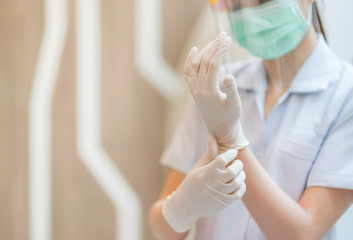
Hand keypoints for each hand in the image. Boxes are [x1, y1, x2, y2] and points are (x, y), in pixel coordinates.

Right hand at [162, 137, 245, 232]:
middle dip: (238, 164)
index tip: (232, 152)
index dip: (231, 153)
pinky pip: (238, 193)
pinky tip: (238, 182)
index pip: (223, 159)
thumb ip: (209, 153)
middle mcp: (214, 183)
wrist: (187, 205)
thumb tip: (212, 137)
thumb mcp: (198, 167)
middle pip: (233, 170)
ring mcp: (219, 194)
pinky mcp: (224, 203)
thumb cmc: (192, 182)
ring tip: (237, 171)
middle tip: (236, 162)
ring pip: (237, 182)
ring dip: (241, 174)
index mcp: (206, 172)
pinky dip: (241, 186)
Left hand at [183, 33, 247, 151]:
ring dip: (205, 50)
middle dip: (214, 46)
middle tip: (224, 35)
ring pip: (195, 64)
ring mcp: (194, 89)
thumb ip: (232, 90)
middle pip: (204, 61)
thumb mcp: (235, 105)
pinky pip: (188, 72)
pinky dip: (190, 60)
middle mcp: (198, 89)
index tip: (228, 39)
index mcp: (209, 92)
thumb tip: (228, 74)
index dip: (221, 50)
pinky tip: (195, 49)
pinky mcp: (193, 90)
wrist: (220, 130)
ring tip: (216, 40)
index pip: (214, 65)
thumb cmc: (231, 118)